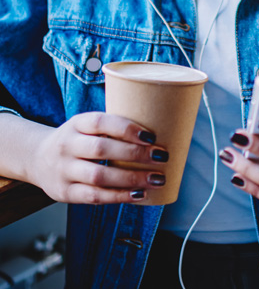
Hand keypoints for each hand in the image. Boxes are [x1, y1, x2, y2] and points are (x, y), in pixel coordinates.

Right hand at [32, 112, 167, 203]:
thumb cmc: (75, 140)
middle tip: (161, 157)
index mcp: (76, 123)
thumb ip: (112, 128)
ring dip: (132, 179)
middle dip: (135, 154)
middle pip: (102, 149)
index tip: (151, 136)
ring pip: (100, 176)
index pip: (102, 122)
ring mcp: (64, 170)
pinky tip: (138, 194)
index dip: (127, 129)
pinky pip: (95, 197)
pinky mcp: (65, 193)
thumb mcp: (86, 125)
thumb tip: (156, 134)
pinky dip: (119, 197)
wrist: (37, 158)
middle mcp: (67, 145)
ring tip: (156, 179)